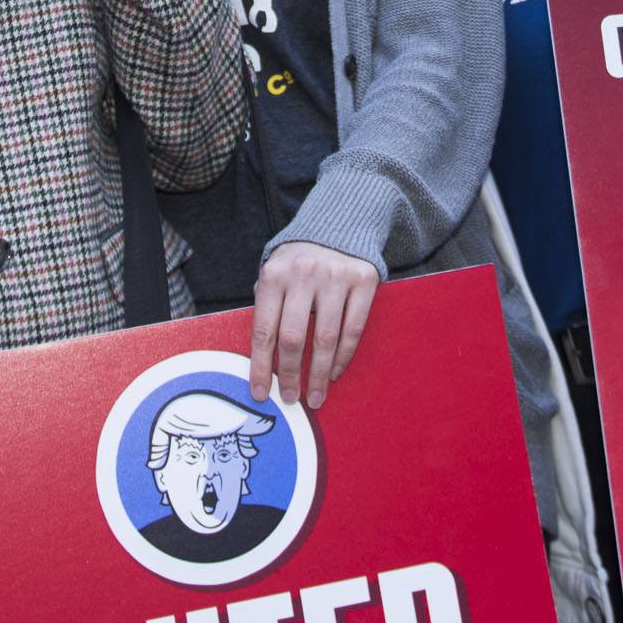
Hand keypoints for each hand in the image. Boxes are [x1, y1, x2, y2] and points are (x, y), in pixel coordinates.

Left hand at [248, 242, 380, 409]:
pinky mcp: (363, 281)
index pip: (263, 330)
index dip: (260, 366)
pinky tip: (334, 372)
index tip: (260, 393)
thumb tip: (262, 360)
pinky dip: (343, 356)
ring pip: (325, 338)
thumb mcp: (275, 274)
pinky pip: (353, 329)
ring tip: (315, 396)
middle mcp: (303, 274)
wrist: (338, 224)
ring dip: (318, 374)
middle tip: (290, 398)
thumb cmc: (299, 261)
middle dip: (289, 375)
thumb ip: (267, 307)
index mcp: (274, 275)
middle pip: (292, 338)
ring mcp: (335, 277)